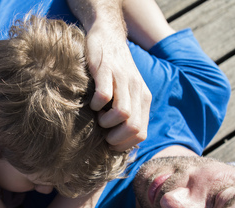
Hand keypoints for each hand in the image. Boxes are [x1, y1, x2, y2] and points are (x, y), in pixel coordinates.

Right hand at [86, 23, 151, 151]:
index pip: (141, 133)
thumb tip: (120, 140)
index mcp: (143, 98)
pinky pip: (105, 97)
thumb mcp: (127, 91)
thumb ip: (129, 111)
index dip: (123, 144)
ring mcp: (123, 80)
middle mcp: (137, 90)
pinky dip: (96, 105)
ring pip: (123, 114)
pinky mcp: (107, 71)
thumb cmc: (113, 70)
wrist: (108, 36)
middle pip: (133, 128)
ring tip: (98, 116)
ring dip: (106, 123)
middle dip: (114, 138)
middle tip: (102, 132)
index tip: (109, 142)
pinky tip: (91, 103)